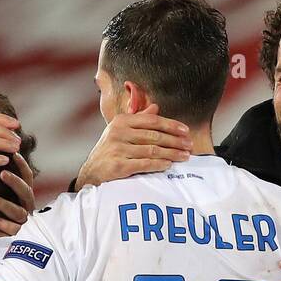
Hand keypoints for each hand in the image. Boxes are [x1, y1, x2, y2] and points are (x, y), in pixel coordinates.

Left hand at [0, 153, 36, 235]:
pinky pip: (14, 230)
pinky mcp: (15, 235)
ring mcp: (21, 221)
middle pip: (26, 192)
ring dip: (6, 205)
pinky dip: (5, 224)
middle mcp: (25, 206)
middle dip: (15, 182)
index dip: (22, 165)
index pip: (26, 176)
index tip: (13, 154)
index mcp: (21, 194)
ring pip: (20, 212)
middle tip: (2, 173)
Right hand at [75, 105, 191, 189]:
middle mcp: (119, 133)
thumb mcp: (121, 131)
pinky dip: (158, 164)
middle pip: (154, 136)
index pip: (152, 121)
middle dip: (175, 141)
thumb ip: (139, 120)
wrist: (91, 173)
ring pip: (152, 150)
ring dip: (171, 153)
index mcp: (122, 121)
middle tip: (189, 145)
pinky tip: (168, 165)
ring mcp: (118, 149)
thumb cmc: (110, 151)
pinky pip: (144, 164)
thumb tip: (156, 107)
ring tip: (184, 156)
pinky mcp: (118, 166)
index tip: (186, 131)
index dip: (171, 125)